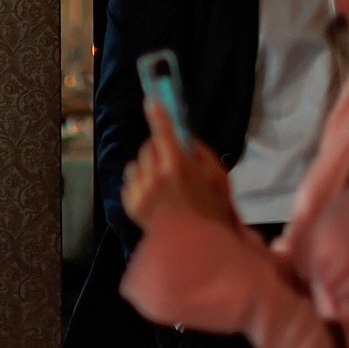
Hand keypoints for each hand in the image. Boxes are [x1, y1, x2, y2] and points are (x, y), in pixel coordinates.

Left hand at [121, 100, 233, 230]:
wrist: (198, 246)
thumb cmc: (213, 210)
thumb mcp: (218, 176)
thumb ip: (200, 152)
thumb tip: (182, 136)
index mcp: (177, 167)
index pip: (163, 131)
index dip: (158, 114)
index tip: (152, 101)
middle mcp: (154, 177)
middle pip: (149, 146)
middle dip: (160, 149)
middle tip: (174, 163)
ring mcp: (140, 192)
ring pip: (137, 163)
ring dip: (148, 167)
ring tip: (165, 184)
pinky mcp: (130, 204)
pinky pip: (130, 181)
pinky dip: (140, 183)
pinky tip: (156, 196)